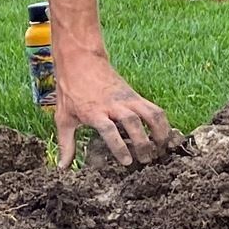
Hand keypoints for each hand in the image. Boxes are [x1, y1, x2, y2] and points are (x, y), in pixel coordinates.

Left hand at [55, 51, 172, 169]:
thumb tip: (62, 167)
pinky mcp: (135, 95)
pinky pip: (154, 108)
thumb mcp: (63, 117)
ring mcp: (127, 99)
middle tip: (146, 160)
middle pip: (133, 122)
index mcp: (94, 112)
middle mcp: (113, 105)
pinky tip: (165, 136)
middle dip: (142, 142)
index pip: (109, 130)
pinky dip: (162, 122)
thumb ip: (66, 144)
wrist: (80, 60)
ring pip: (149, 113)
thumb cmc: (70, 91)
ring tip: (162, 149)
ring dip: (159, 131)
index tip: (127, 161)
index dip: (119, 146)